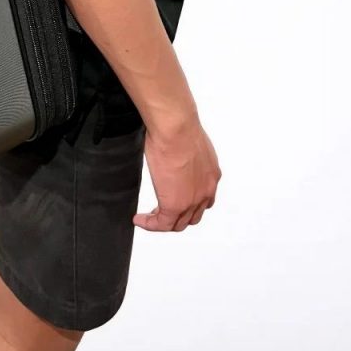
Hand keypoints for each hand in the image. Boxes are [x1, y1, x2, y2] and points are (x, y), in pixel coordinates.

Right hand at [133, 111, 220, 231]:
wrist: (176, 127)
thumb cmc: (179, 125)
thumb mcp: (188, 142)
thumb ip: (184, 152)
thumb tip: (172, 149)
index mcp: (211, 173)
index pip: (203, 198)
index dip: (189, 203)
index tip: (173, 197)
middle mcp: (206, 189)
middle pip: (193, 215)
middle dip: (178, 216)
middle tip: (160, 211)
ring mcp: (192, 200)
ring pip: (178, 223)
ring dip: (164, 222)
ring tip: (150, 218)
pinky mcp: (175, 205)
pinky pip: (162, 224)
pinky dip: (150, 224)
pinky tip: (139, 219)